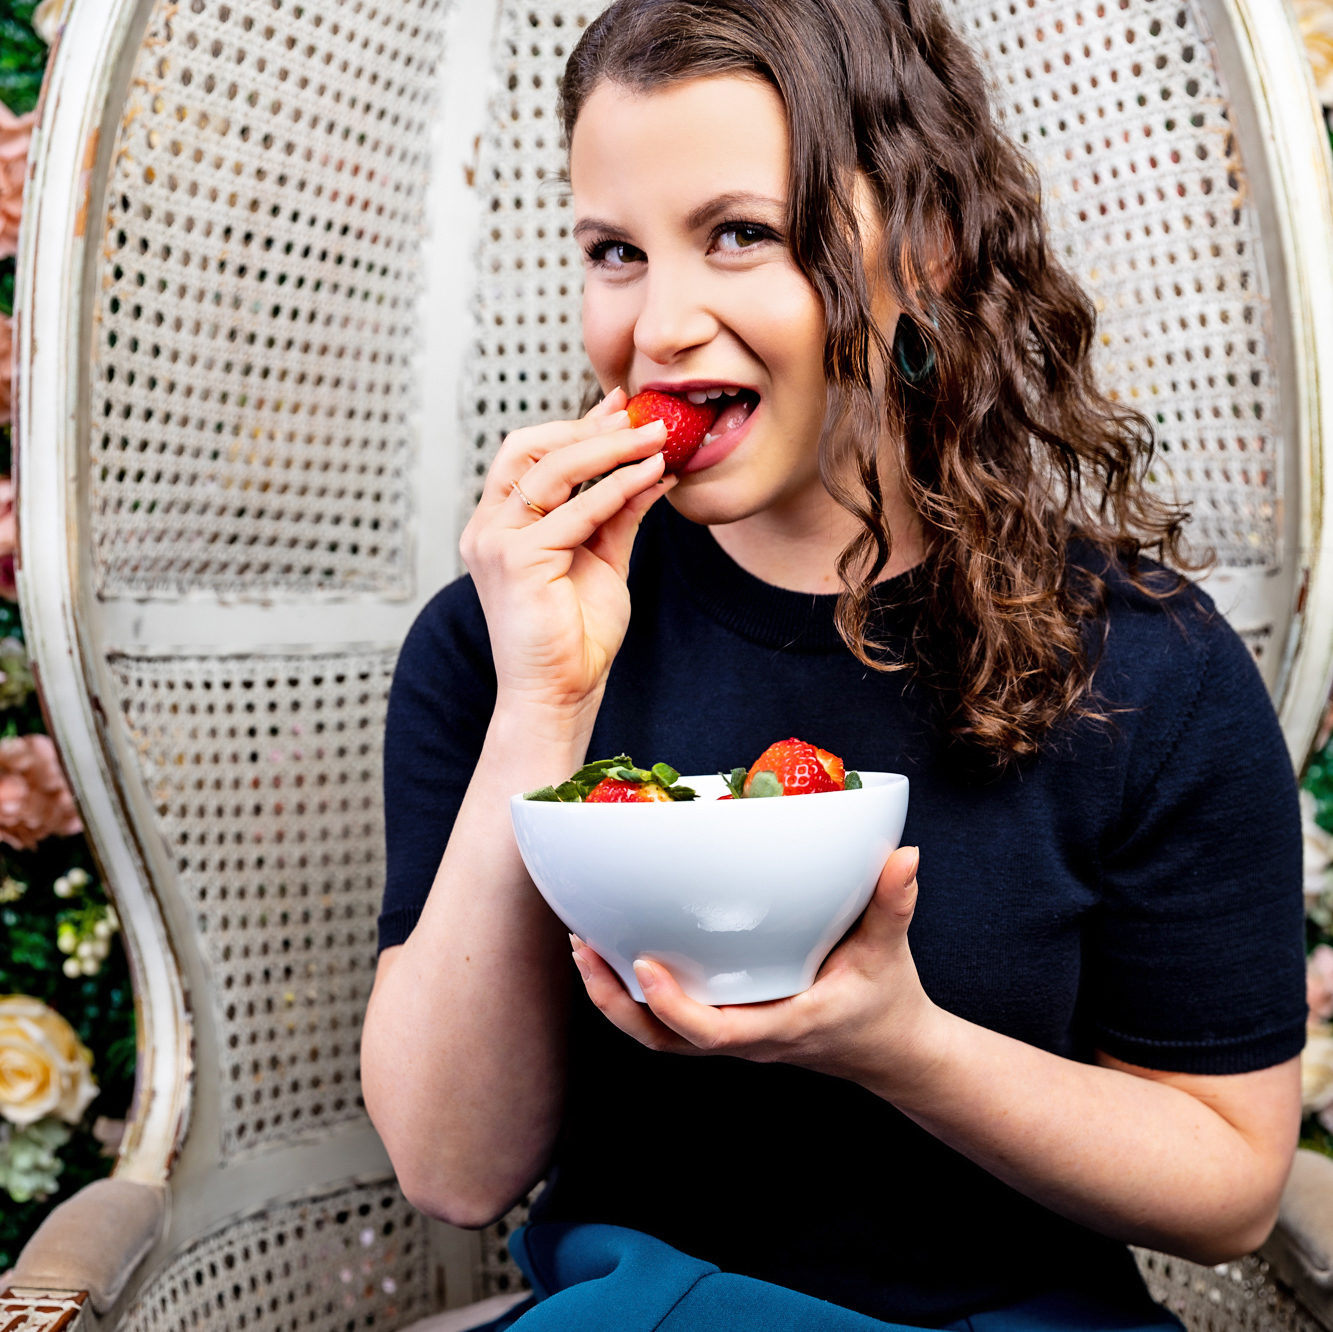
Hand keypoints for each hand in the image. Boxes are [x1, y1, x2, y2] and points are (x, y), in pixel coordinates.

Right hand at [460, 388, 671, 720]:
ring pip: (552, 470)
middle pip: (530, 449)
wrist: (561, 694)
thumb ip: (618, 512)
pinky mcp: (516, 562)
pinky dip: (617, 488)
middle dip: (589, 427)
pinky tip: (650, 475)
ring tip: (656, 438)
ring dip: (609, 448)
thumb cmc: (576, 637)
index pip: (529, 454)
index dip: (576, 426)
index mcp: (500, 524)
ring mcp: (496, 542)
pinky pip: (575, 511)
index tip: (622, 408)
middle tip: (642, 417)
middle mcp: (488, 527)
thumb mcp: (603, 558)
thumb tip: (652, 468)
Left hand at [570, 846, 942, 1091]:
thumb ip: (894, 903)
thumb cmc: (886, 1002)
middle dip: (616, 1003)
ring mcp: (732, 1036)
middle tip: (585, 949)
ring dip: (615, 1001)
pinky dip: (635, 996)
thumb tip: (904, 856)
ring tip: (584, 948)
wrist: (891, 1051)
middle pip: (664, 1041)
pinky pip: (669, 1023)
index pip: (716, 1032)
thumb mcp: (890, 952)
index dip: (673, 1006)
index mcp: (782, 1026)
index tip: (642, 965)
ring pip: (657, 1037)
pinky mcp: (727, 1024)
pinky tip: (618, 953)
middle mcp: (747, 1040)